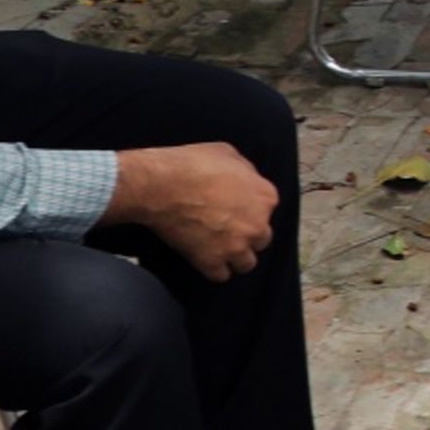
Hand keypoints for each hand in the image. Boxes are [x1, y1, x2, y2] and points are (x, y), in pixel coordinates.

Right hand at [107, 141, 273, 282]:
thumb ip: (246, 171)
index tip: (234, 209)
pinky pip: (221, 275)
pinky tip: (204, 258)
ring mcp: (236, 247)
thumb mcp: (228, 153)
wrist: (162, 186)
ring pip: (246, 263)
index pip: (267, 211)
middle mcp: (257, 225)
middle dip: (246, 236)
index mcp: (265, 197)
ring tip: (218, 248)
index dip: (250, 210)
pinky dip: (213, 269)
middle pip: (261, 240)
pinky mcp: (213, 263)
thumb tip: (248, 179)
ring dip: (234, 257)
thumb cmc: (193, 164)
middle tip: (226, 229)